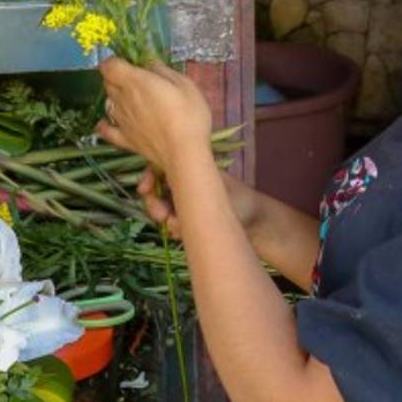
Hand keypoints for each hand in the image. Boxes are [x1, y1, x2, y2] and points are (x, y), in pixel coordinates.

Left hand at [96, 58, 212, 173]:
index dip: (114, 61)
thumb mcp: (184, 84)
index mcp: (136, 82)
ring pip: (108, 103)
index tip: (128, 62)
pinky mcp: (125, 139)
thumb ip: (163, 71)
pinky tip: (107, 122)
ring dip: (115, 97)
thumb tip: (150, 61)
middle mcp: (123, 99)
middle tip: (136, 79)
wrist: (184, 153)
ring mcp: (121, 121)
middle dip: (117, 77)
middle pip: (108, 83)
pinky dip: (105, 124)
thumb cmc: (189, 115)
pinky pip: (107, 130)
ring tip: (130, 99)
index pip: (109, 66)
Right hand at [137, 166, 263, 243]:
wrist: (258, 226)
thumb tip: (167, 185)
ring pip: (163, 210)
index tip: (143, 189)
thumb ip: (193, 186)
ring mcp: (188, 205)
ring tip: (178, 227)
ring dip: (167, 220)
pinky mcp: (191, 222)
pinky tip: (183, 234)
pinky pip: (173, 225)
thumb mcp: (217, 188)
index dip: (148, 177)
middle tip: (161, 216)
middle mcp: (186, 186)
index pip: (161, 167)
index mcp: (192, 170)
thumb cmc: (242, 201)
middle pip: (157, 191)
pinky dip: (175, 230)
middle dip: (155, 204)